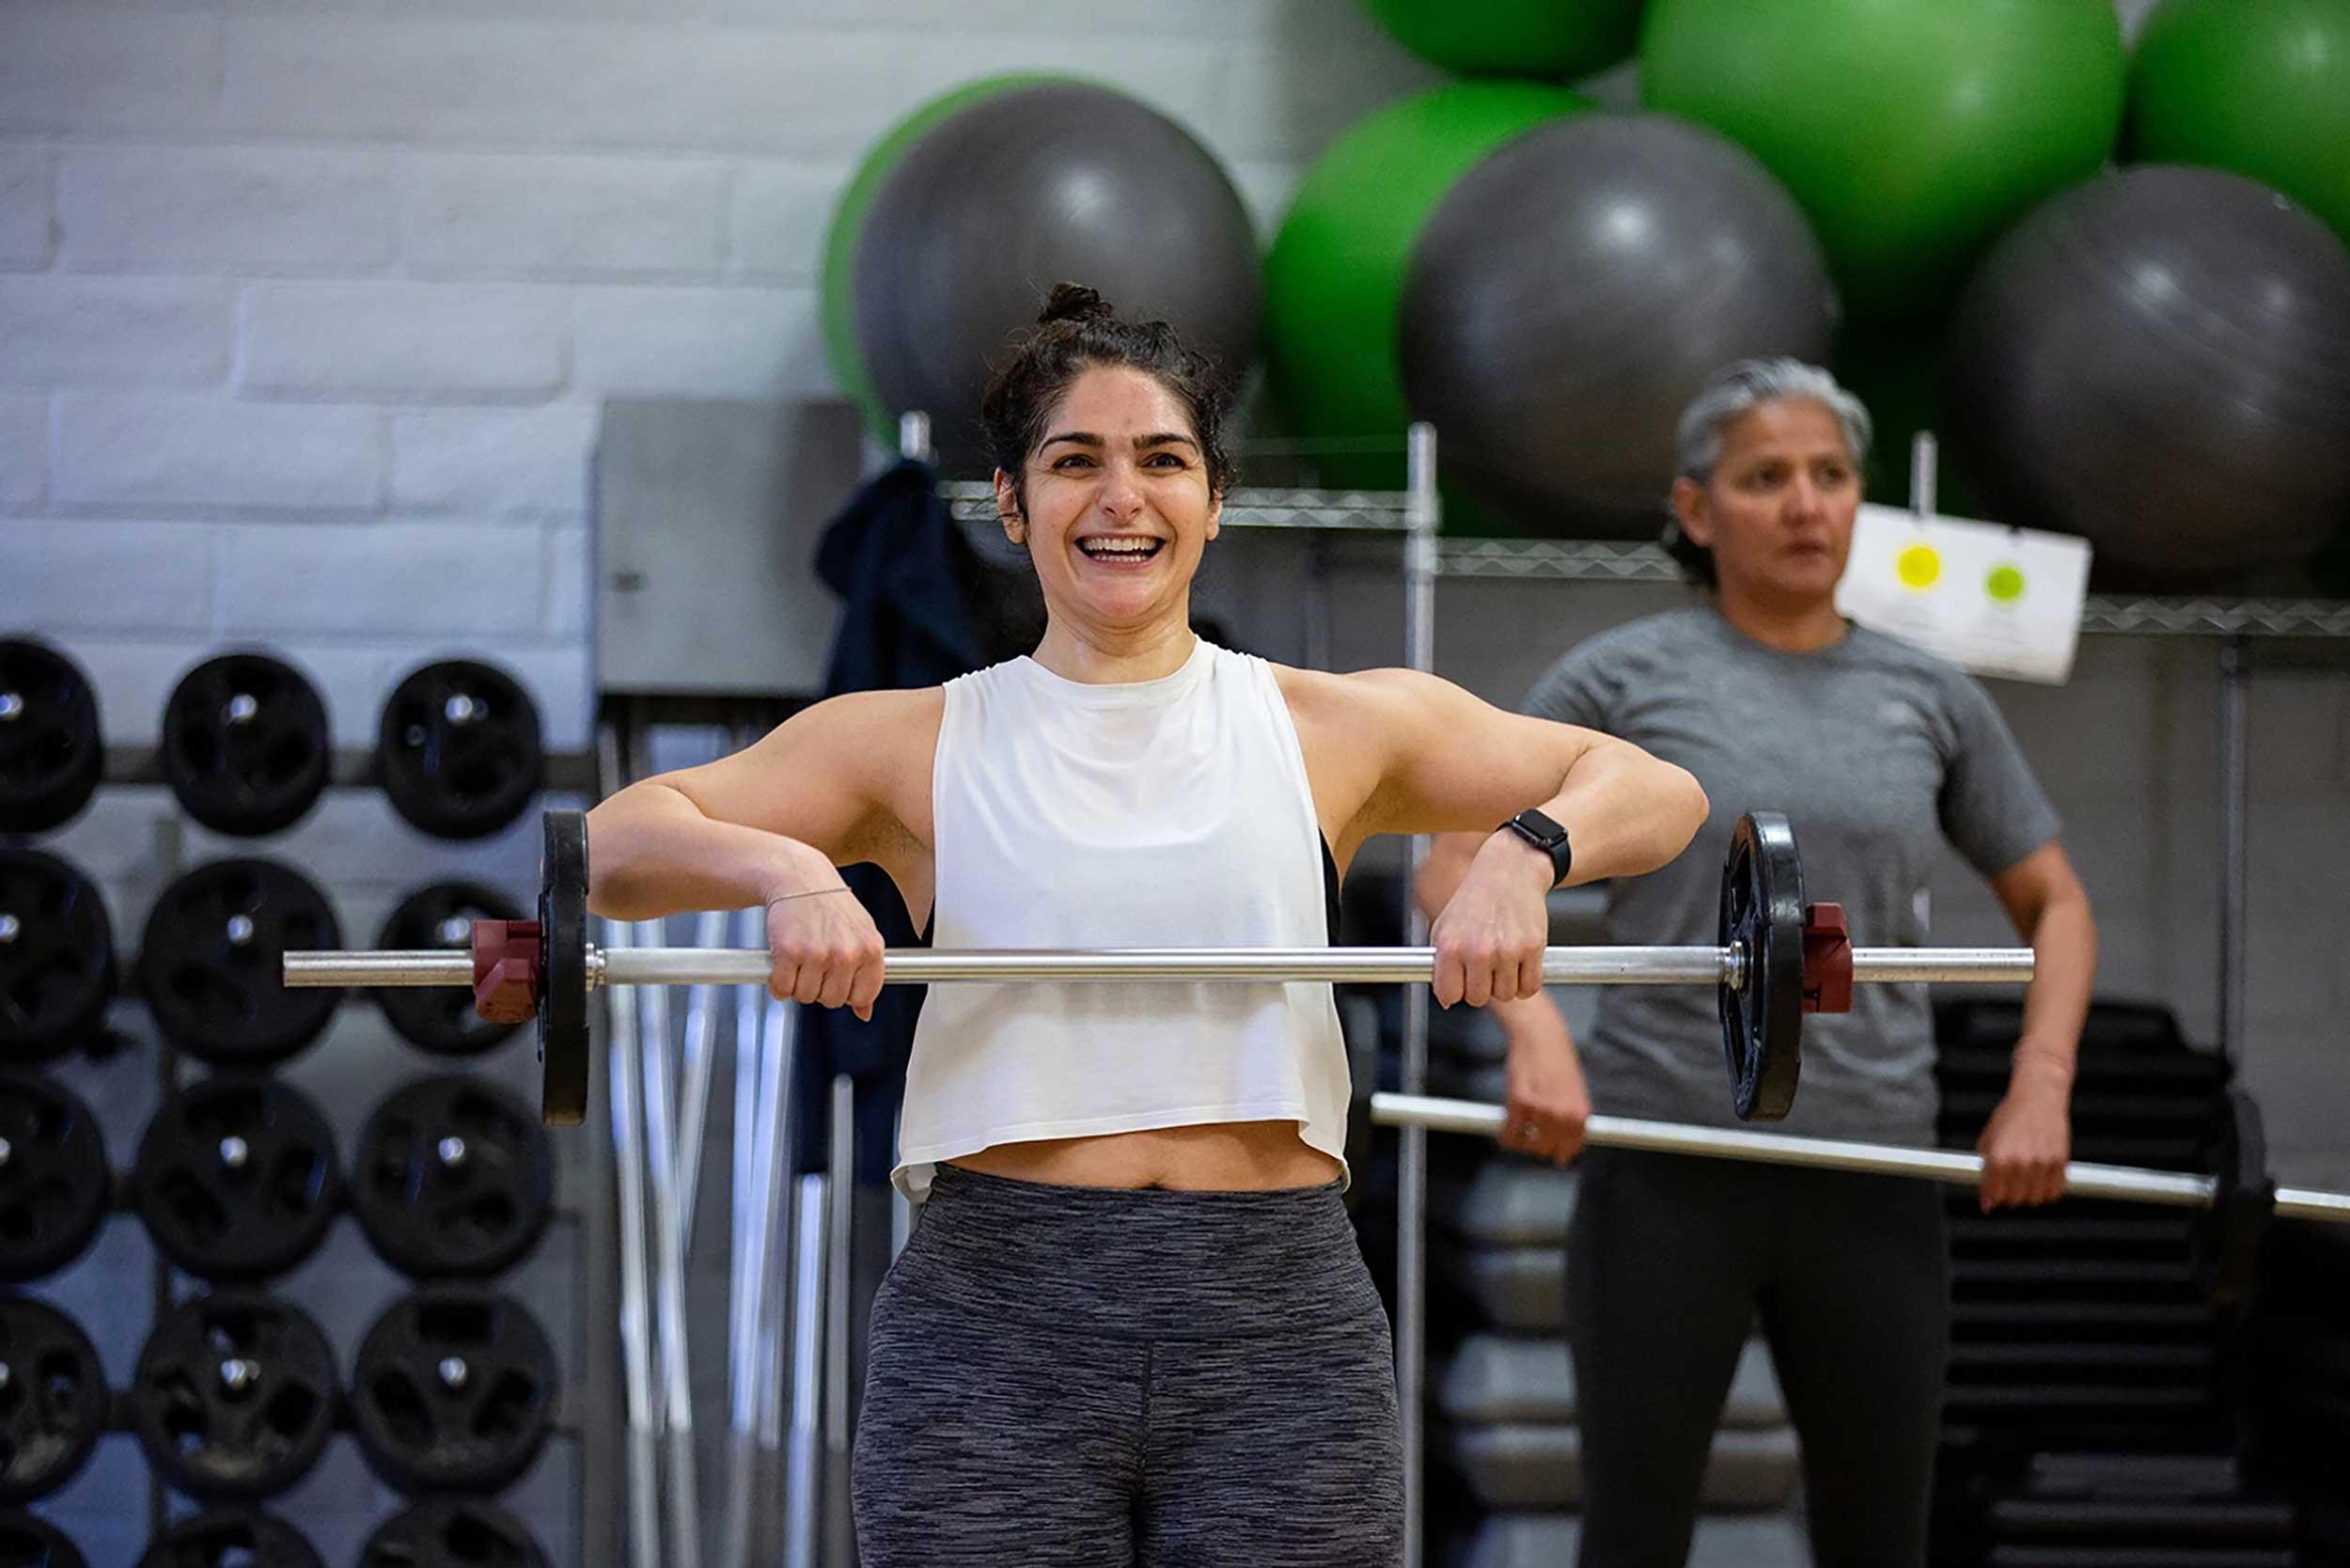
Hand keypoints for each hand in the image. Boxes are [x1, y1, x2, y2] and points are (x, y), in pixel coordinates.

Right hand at [764, 881, 887, 1020]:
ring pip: (805, 996)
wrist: (799, 878)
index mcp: (871, 949)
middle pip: (831, 1000)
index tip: (837, 979)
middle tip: (814, 963)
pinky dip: (777, 981)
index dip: (846, 992)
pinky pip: (781, 989)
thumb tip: (865, 1012)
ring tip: (801, 958)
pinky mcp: (790, 952)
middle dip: (820, 987)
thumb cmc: (830, 905)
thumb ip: (867, 973)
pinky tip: (783, 962)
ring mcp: (819, 954)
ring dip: (797, 983)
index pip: (862, 996)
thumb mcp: (861, 934)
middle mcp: (847, 953)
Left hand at [1429, 832, 1552, 1007]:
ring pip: (1505, 995)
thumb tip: (1446, 997)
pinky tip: (1519, 965)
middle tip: (1484, 968)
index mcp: (1451, 945)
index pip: (1449, 994)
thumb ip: (1440, 962)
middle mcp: (1477, 950)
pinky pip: (1529, 987)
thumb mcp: (1445, 926)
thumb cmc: (1476, 898)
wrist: (1509, 871)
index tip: (1460, 984)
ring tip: (1502, 959)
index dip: (1455, 991)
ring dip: (1504, 984)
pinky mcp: (1532, 948)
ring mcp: (1507, 951)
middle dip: (1481, 987)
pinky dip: (1525, 982)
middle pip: (1478, 999)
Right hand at [1499, 1001, 1588, 1165]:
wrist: (1541, 1036)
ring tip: (1520, 1125)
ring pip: (1526, 1144)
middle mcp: (1562, 1115)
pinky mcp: (1519, 1103)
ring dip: (1521, 1139)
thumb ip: (1572, 1121)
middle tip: (1531, 1130)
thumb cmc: (1558, 1061)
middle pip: (1545, 1150)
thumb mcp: (1576, 1093)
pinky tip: (1507, 1126)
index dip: (1557, 1152)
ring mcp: (1540, 1110)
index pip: (1569, 1150)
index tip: (1551, 1152)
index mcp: (1579, 1114)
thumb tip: (1564, 1151)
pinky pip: (1509, 1134)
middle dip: (1537, 1143)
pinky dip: (1505, 1134)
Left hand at [1976, 1080, 2069, 1210]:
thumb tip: (1985, 1194)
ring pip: (2034, 1199)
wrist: (2038, 1096)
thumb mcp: (1989, 1138)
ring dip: (2028, 1194)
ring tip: (2024, 1182)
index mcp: (1999, 1157)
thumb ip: (1984, 1166)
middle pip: (2013, 1199)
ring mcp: (2042, 1164)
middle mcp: (2020, 1162)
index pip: (1993, 1193)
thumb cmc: (2011, 1114)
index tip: (1989, 1200)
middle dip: (2007, 1196)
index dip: (1989, 1198)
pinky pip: (2054, 1192)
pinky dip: (2047, 1191)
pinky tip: (2040, 1181)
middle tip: (2007, 1186)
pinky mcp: (2060, 1162)